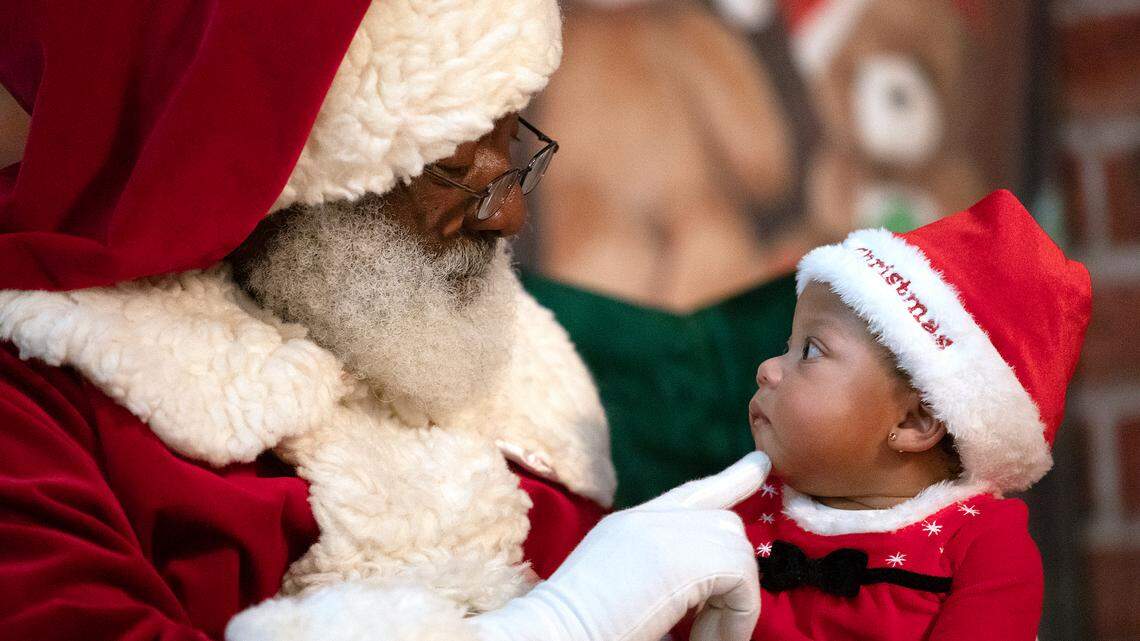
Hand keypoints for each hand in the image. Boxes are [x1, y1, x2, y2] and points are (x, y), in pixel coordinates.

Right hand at [471, 451, 770, 640]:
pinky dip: (736, 618)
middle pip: (724, 524)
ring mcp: (663, 531)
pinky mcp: (684, 557)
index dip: (730, 480)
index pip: (691, 494)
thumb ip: (663, 574)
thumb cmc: (578, 630)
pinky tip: (706, 640)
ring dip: (732, 604)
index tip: (760, 465)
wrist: (548, 638)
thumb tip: (709, 586)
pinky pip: (741, 579)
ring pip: (737, 551)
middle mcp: (646, 520)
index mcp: (629, 528)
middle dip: (736, 572)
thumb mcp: (625, 591)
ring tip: (703, 640)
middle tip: (711, 633)